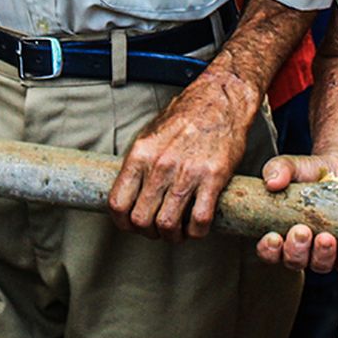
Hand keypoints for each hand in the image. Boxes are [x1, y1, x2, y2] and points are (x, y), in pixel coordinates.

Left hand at [107, 69, 258, 240]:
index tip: (131, 225)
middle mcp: (160, 166)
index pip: (117, 203)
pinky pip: (200, 220)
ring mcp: (186, 173)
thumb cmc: (185, 117)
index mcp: (140, 155)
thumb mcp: (150, 135)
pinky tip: (197, 226)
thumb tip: (129, 191)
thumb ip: (139, 164)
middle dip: (148, 232)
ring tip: (178, 231)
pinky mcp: (213, 178)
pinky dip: (197, 232)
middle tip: (158, 229)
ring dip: (172, 236)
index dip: (122, 223)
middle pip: (141, 220)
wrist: (219, 100)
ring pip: (168, 225)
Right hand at [255, 151, 337, 271]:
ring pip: (319, 265)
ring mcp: (324, 250)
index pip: (269, 250)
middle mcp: (302, 246)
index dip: (269, 250)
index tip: (274, 237)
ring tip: (326, 238)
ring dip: (322, 255)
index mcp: (281, 230)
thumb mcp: (292, 166)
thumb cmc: (312, 171)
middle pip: (294, 261)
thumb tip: (271, 182)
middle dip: (296, 250)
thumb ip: (278, 169)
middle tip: (303, 231)